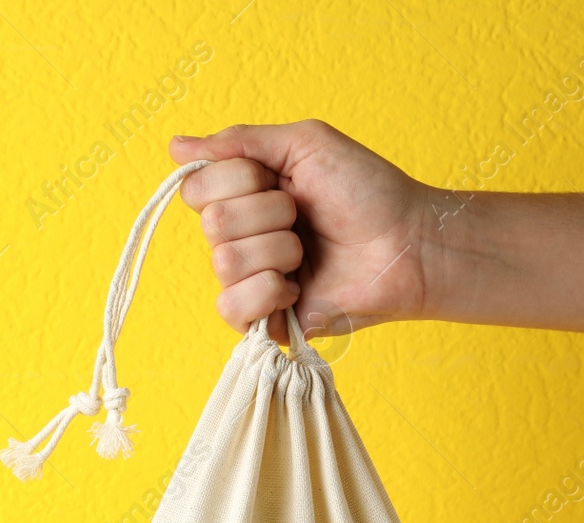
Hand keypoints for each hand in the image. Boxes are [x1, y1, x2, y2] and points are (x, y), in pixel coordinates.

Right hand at [169, 120, 435, 343]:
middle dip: (267, 214)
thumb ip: (241, 141)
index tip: (279, 179)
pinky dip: (267, 292)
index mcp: (244, 194)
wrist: (407, 243)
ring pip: (224, 263)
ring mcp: (250, 279)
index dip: (237, 180)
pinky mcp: (264, 319)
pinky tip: (297, 287)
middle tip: (303, 216)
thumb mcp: (305, 144)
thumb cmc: (368, 190)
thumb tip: (176, 146)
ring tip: (308, 253)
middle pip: (211, 224)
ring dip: (278, 250)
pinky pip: (231, 308)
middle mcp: (240, 236)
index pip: (197, 187)